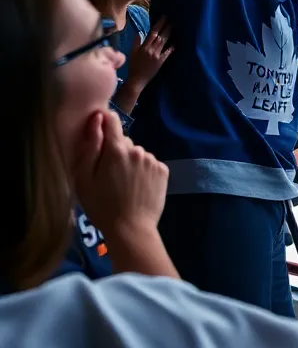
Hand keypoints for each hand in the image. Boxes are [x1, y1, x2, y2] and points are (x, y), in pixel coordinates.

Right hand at [72, 110, 168, 242]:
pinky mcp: (163, 171)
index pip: (112, 121)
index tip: (99, 131)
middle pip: (124, 142)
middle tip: (108, 175)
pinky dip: (143, 171)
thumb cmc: (101, 206)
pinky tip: (137, 187)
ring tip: (123, 185)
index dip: (104, 123)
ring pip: (137, 154)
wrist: (131, 229)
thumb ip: (90, 147)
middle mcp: (138, 150)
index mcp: (116, 150)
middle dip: (115, 152)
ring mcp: (153, 160)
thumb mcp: (84, 179)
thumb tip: (96, 119)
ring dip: (130, 163)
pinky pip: (149, 164)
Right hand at [125, 17, 172, 91]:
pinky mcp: (161, 61)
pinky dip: (172, 47)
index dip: (159, 24)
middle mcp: (151, 50)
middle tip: (172, 19)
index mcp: (143, 47)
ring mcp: (157, 56)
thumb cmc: (133, 66)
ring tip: (174, 27)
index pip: (152, 33)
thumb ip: (136, 42)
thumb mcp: (132, 53)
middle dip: (166, 27)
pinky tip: (176, 41)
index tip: (164, 17)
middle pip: (160, 36)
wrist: (137, 79)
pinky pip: (168, 53)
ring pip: (164, 42)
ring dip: (169, 34)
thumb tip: (139, 32)